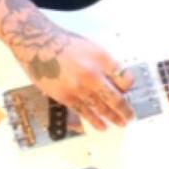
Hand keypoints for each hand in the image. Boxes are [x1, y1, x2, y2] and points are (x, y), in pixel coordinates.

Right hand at [8, 16, 134, 130]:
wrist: (38, 44)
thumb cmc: (63, 43)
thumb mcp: (90, 47)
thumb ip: (104, 63)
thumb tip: (115, 80)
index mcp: (101, 58)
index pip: (123, 77)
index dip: (128, 87)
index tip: (129, 91)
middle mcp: (92, 73)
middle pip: (115, 97)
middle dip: (125, 109)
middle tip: (130, 115)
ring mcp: (79, 87)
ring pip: (101, 107)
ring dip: (113, 117)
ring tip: (120, 122)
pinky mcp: (65, 96)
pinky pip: (84, 112)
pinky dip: (94, 120)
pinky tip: (101, 125)